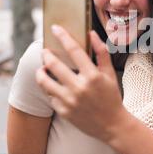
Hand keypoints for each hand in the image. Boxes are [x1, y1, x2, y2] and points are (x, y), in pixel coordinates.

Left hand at [35, 25, 127, 141]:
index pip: (74, 50)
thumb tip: (92, 34)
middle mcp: (79, 87)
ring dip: (41, 71)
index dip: (63, 36)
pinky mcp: (63, 111)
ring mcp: (69, 100)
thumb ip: (101, 53)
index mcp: (92, 76)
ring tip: (43, 68)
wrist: (112, 125)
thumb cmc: (111, 97)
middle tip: (45, 51)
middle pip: (54, 64)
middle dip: (46, 54)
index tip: (55, 28)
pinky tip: (54, 87)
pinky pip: (50, 96)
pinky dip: (50, 89)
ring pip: (44, 81)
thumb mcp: (110, 74)